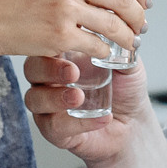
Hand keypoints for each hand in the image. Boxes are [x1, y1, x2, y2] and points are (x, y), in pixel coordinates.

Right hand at [0, 0, 148, 59]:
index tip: (145, 0)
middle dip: (139, 15)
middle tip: (143, 25)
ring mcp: (66, 6)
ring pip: (115, 24)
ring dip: (130, 36)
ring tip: (132, 42)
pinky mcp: (60, 34)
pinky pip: (98, 45)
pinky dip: (108, 51)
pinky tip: (107, 53)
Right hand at [24, 54, 146, 161]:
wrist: (134, 123)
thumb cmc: (124, 90)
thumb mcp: (127, 65)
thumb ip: (121, 51)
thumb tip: (120, 37)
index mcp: (63, 57)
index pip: (46, 44)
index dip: (52, 42)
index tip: (69, 42)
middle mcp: (49, 80)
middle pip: (32, 70)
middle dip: (48, 69)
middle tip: (72, 72)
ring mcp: (48, 106)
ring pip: (34, 100)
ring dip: (55, 98)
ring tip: (79, 97)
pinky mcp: (55, 131)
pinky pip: (55, 127)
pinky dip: (76, 123)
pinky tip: (99, 118)